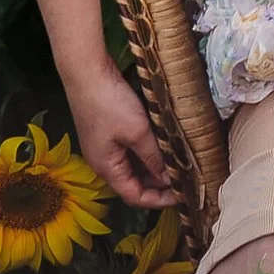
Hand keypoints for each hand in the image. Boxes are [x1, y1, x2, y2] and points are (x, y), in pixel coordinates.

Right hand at [68, 70, 177, 210]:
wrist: (86, 73)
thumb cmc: (109, 103)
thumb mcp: (137, 132)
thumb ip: (154, 157)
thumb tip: (169, 177)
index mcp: (107, 168)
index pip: (134, 197)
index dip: (159, 200)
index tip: (183, 196)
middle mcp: (104, 162)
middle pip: (134, 184)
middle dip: (160, 185)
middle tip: (186, 180)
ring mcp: (105, 147)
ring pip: (134, 167)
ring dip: (155, 168)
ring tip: (180, 164)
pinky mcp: (109, 132)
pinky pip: (131, 151)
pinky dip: (148, 153)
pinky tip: (165, 146)